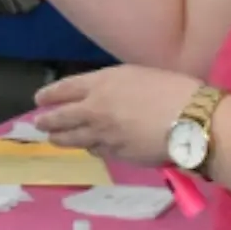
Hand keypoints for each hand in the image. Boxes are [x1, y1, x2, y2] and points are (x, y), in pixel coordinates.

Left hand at [33, 65, 202, 167]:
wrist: (191, 121)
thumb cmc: (174, 89)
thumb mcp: (139, 75)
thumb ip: (115, 86)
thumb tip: (104, 96)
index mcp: (101, 83)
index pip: (65, 89)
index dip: (50, 95)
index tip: (39, 99)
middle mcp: (95, 109)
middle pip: (62, 117)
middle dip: (48, 121)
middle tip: (39, 124)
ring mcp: (103, 134)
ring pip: (74, 139)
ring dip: (61, 139)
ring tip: (54, 139)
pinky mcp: (116, 155)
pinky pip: (97, 150)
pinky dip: (90, 148)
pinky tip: (89, 148)